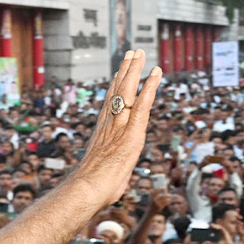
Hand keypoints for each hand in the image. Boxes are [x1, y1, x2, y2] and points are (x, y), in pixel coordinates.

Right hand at [71, 52, 162, 204]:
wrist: (87, 189)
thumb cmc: (92, 190)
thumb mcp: (104, 177)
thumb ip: (112, 174)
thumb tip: (112, 186)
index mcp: (102, 133)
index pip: (109, 104)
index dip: (114, 87)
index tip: (118, 73)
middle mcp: (110, 124)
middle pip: (117, 91)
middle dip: (125, 70)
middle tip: (131, 53)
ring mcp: (120, 126)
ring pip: (128, 91)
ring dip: (135, 70)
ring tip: (139, 53)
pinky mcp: (132, 132)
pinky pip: (143, 104)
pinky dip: (150, 87)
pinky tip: (155, 72)